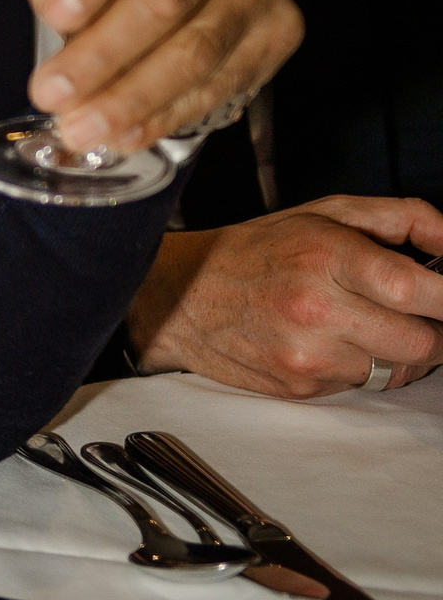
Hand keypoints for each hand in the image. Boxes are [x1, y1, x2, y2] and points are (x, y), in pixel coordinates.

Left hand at [25, 0, 300, 157]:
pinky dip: (166, 115)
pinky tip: (126, 134)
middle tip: (53, 93)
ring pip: (196, 50)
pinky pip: (220, 84)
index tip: (56, 15)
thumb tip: (54, 6)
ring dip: (131, 98)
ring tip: (82, 128)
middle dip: (102, 54)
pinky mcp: (281, 30)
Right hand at [129, 195, 442, 394]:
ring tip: (370, 323)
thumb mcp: (326, 211)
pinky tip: (336, 341)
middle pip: (422, 343)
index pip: (420, 291)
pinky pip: (363, 386)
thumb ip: (400, 217)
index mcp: (327, 255)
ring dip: (401, 352)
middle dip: (436, 331)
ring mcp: (308, 356)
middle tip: (424, 314)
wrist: (182, 296)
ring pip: (398, 371)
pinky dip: (363, 367)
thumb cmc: (258, 250)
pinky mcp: (301, 389)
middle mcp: (317, 309)